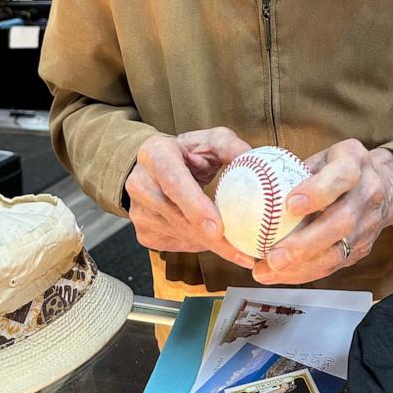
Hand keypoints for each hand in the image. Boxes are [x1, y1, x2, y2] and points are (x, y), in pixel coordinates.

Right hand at [126, 128, 255, 268]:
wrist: (152, 165)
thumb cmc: (186, 151)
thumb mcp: (209, 140)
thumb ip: (230, 146)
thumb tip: (254, 158)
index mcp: (156, 155)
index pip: (174, 183)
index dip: (195, 206)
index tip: (218, 229)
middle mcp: (141, 184)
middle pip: (177, 218)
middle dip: (212, 239)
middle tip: (244, 252)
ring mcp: (138, 212)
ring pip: (179, 235)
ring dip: (208, 243)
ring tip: (236, 243)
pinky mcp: (143, 232)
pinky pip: (176, 245)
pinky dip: (198, 244)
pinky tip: (211, 236)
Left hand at [252, 140, 392, 285]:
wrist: (385, 186)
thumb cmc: (339, 167)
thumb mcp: (322, 155)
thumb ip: (296, 169)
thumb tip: (256, 185)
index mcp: (355, 162)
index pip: (341, 177)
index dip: (318, 191)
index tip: (290, 205)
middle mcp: (368, 193)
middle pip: (341, 222)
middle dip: (305, 243)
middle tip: (273, 255)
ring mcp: (369, 224)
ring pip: (338, 251)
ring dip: (301, 266)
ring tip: (268, 270)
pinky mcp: (363, 248)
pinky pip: (334, 264)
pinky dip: (305, 272)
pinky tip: (279, 274)